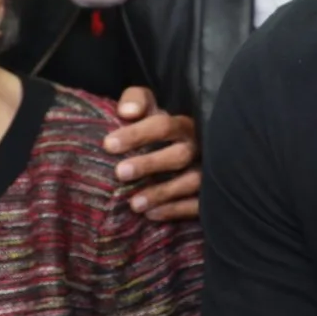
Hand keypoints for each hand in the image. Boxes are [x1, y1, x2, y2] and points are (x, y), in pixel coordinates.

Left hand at [104, 86, 198, 221]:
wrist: (177, 147)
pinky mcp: (208, 195)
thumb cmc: (156, 126)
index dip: (137, 134)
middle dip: (150, 164)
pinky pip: (197, 205)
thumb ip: (135, 100)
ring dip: (162, 193)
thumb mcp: (147, 107)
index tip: (109, 144)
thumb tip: (127, 112)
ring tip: (134, 204)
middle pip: (178, 155)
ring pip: (190, 182)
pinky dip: (175, 210)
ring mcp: (206, 171)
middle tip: (120, 173)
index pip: (163, 126)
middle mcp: (198, 147)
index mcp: (182, 124)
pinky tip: (151, 215)